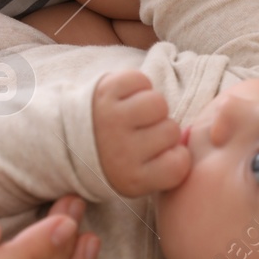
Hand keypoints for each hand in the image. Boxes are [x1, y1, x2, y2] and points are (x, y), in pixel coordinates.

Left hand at [92, 69, 189, 197]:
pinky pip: (140, 80)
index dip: (174, 156)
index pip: (180, 163)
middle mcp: (121, 150)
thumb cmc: (112, 159)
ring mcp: (112, 118)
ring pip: (158, 103)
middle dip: (161, 129)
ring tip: (134, 114)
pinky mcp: (105, 91)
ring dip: (151, 107)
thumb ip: (167, 168)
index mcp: (131, 179)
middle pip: (172, 130)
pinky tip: (125, 99)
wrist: (65, 141)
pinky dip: (137, 85)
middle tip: (141, 134)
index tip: (159, 156)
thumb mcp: (137, 179)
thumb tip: (193, 136)